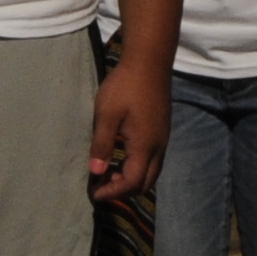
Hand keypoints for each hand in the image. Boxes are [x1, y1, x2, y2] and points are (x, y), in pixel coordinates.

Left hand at [91, 57, 171, 202]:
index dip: (113, 192)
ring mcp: (163, 139)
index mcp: (145, 146)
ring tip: (109, 171)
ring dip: (132, 178)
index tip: (93, 193)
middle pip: (145, 183)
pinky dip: (137, 166)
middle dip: (124, 190)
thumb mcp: (107, 115)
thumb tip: (96, 173)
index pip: (132, 182)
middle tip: (102, 185)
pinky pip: (153, 159)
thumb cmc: (125, 86)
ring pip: (151, 172)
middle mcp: (158, 147)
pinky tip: (122, 154)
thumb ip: (102, 145)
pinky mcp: (162, 130)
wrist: (149, 62)